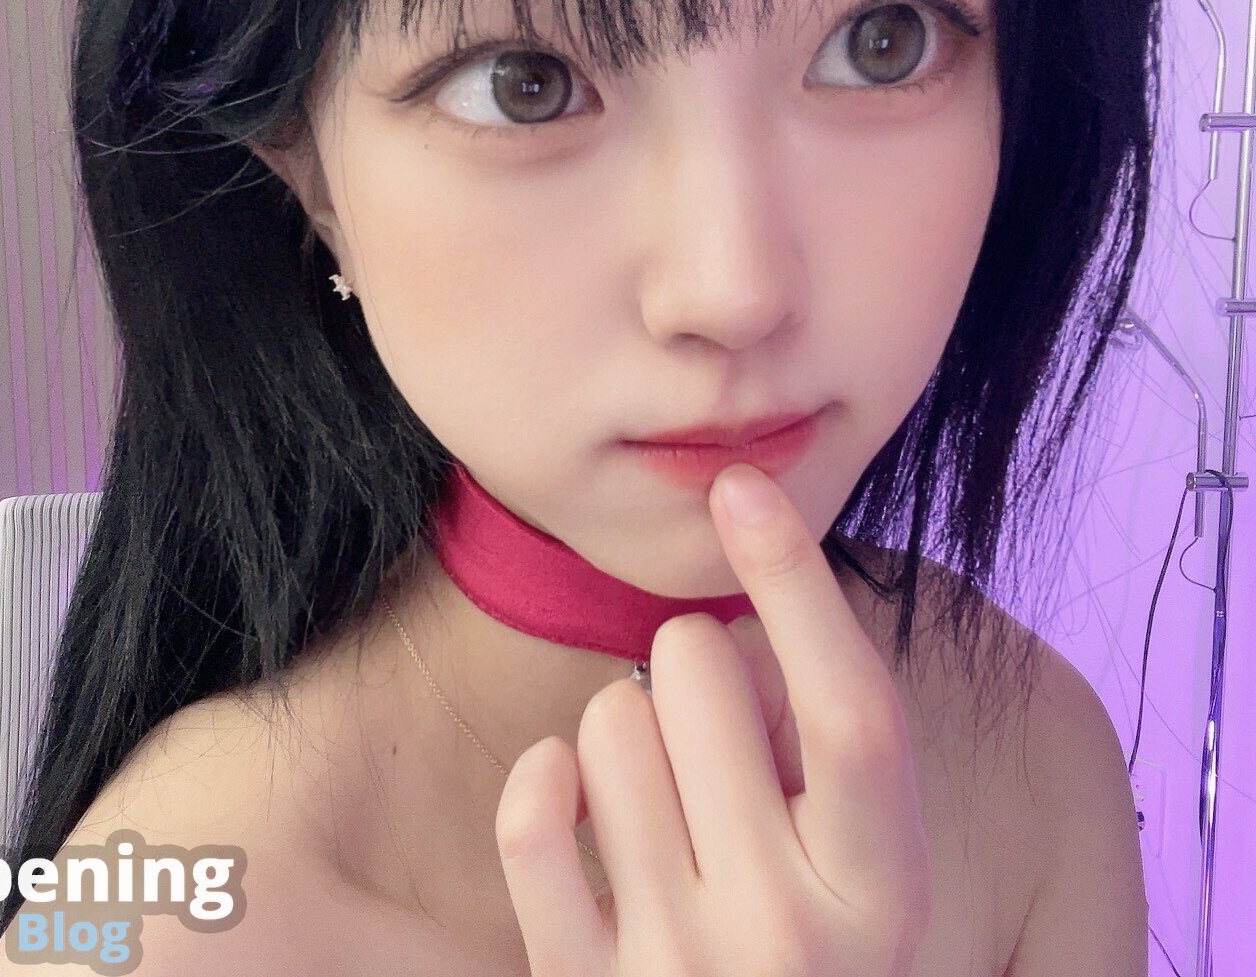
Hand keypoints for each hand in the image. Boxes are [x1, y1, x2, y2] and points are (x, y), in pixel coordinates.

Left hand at [494, 463, 931, 975]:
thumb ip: (830, 737)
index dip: (799, 581)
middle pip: (700, 671)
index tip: (743, 485)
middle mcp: (786, 930)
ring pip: (609, 718)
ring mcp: (679, 963)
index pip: (851, 708)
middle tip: (716, 736)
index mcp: (880, 889)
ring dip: (629, 726)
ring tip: (666, 795)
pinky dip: (546, 779)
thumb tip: (752, 599)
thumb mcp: (864, 851)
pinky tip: (577, 797)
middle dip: (699, 666)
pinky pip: (533, 813)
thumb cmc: (810, 933)